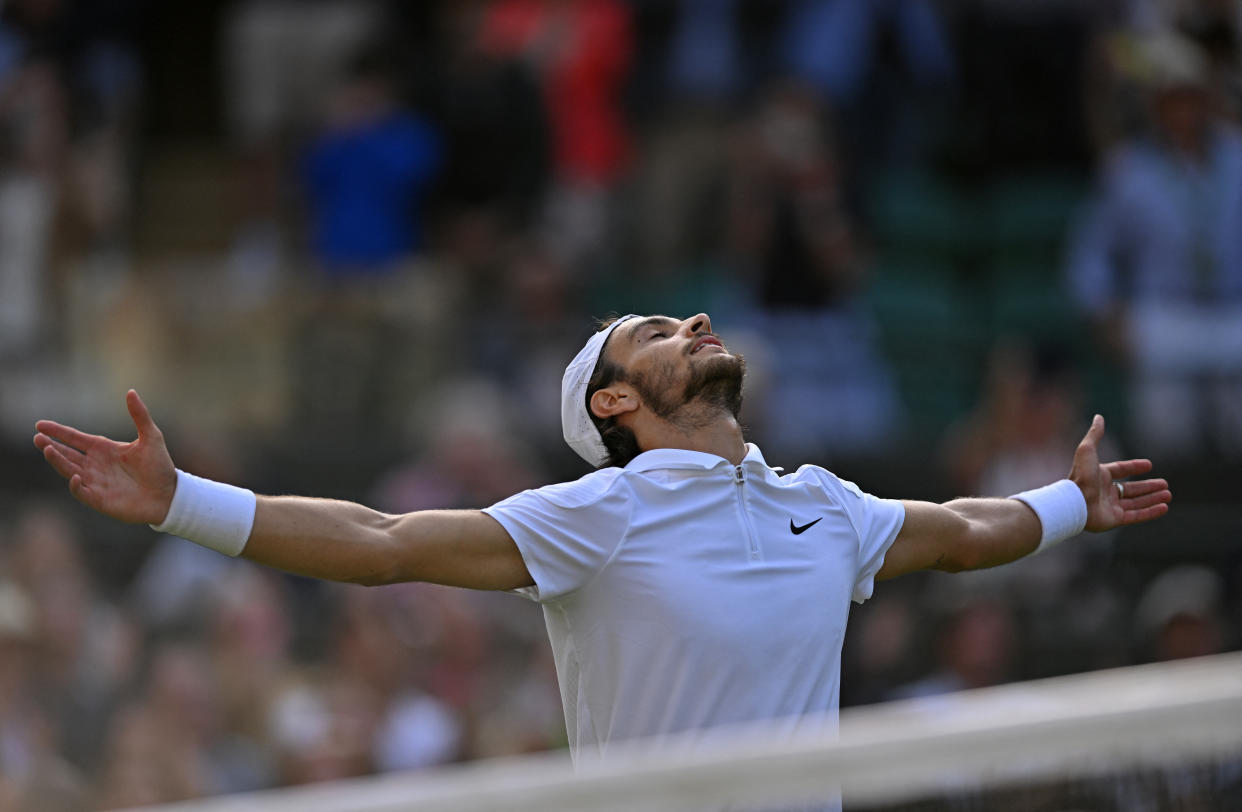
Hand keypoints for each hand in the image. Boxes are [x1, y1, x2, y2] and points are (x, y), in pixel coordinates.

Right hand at [34, 390, 177, 524]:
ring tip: (48, 449)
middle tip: (37, 437)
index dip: (58, 432)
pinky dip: (75, 485)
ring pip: (68, 470)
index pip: (75, 438)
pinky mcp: (99, 499)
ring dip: (57, 461)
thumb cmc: (160, 466)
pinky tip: (73, 475)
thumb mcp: (151, 437)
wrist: (169, 495)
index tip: (40, 425)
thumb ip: (140, 415)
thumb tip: (131, 391)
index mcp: (104, 449)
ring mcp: (95, 482)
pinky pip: (81, 491)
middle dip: (50, 445)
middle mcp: (95, 465)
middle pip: (66, 454)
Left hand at [1070, 414, 1170, 532]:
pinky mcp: (1114, 520)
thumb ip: (1095, 434)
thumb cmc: (1081, 476)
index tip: (1149, 465)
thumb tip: (1099, 416)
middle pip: (1131, 489)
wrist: (1074, 502)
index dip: (1134, 467)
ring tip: (1168, 494)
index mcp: (1099, 476)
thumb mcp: (1087, 450)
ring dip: (1153, 498)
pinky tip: (1164, 507)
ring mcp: (1110, 506)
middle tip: (1165, 484)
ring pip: (1136, 502)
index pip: (1120, 470)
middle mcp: (1104, 492)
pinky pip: (1136, 515)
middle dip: (1148, 486)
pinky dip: (1151, 512)